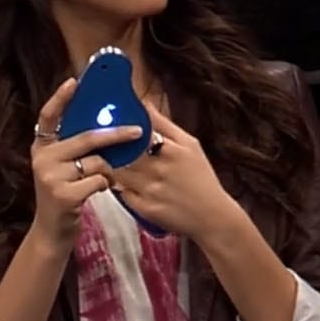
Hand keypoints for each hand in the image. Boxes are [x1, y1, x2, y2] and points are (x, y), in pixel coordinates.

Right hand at [29, 77, 145, 245]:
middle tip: (138, 131)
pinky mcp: (63, 195)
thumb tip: (104, 123)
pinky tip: (98, 191)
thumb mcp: (61, 167)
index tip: (74, 82)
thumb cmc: (65, 194)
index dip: (60, 98)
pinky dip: (105, 185)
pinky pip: (98, 180)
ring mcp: (50, 177)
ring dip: (109, 170)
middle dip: (115, 134)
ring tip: (105, 179)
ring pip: (96, 161)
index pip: (47, 117)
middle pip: (85, 137)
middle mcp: (42, 158)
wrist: (52, 232)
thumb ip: (73, 146)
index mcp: (41, 147)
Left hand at [107, 106, 240, 242]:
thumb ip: (165, 124)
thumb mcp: (190, 145)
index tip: (114, 124)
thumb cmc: (201, 177)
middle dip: (113, 147)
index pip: (137, 132)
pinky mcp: (146, 208)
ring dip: (113, 167)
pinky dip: (120, 187)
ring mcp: (152, 189)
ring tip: (113, 163)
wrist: (212, 216)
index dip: (122, 128)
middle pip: (124, 152)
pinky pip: (122, 193)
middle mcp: (160, 168)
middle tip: (107, 145)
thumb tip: (144, 103)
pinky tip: (125, 184)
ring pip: (119, 172)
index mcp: (172, 149)